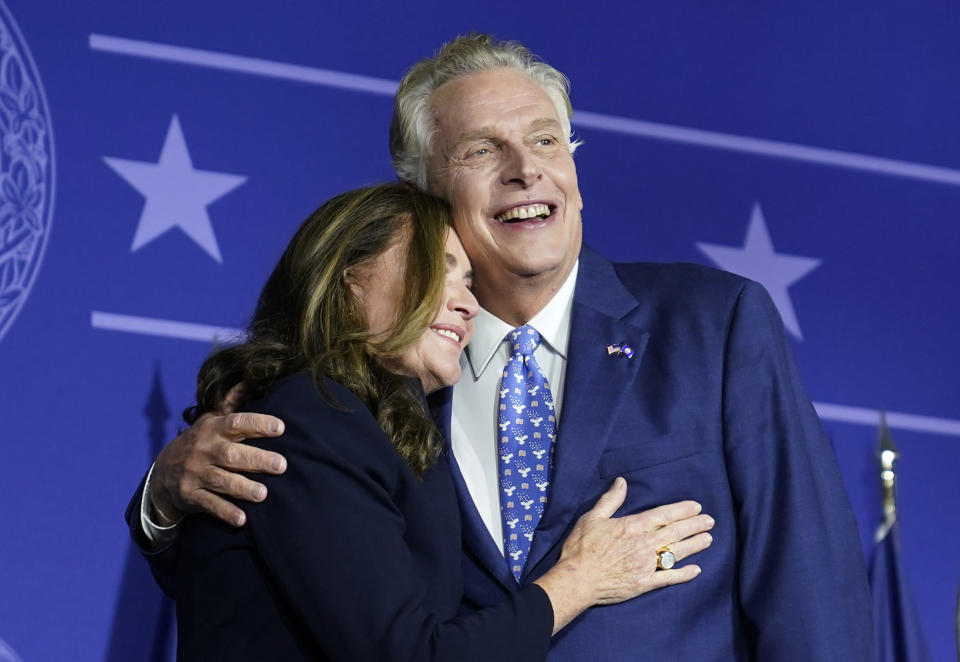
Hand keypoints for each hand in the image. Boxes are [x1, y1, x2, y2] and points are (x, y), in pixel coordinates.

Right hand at [147, 385, 287, 527]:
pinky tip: (242, 519)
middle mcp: (204, 450)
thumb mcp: (210, 420)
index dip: (258, 424)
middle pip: (232, 454)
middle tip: (282, 465)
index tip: (280, 428)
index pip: (236, 423)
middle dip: (257, 459)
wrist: (163, 473)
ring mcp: (196, 474)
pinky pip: (210, 505)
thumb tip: (249, 379)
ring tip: (264, 494)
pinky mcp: (191, 496)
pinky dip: (225, 512)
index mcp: (212, 429)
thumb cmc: (199, 443)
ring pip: (222, 481)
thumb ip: (231, 403)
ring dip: (243, 488)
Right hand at [534, 478, 712, 632]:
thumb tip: (621, 481)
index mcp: (633, 526)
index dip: (682, 510)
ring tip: (708, 539)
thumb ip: (610, 500)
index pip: (663, 515)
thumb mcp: (592, 517)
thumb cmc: (581, 547)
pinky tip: (696, 570)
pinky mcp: (644, 583)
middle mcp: (644, 544)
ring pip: (676, 552)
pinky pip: (669, 578)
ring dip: (694, 545)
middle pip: (675, 532)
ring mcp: (646, 565)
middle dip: (694, 525)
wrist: (577, 579)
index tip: (696, 507)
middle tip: (710, 521)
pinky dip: (684, 574)